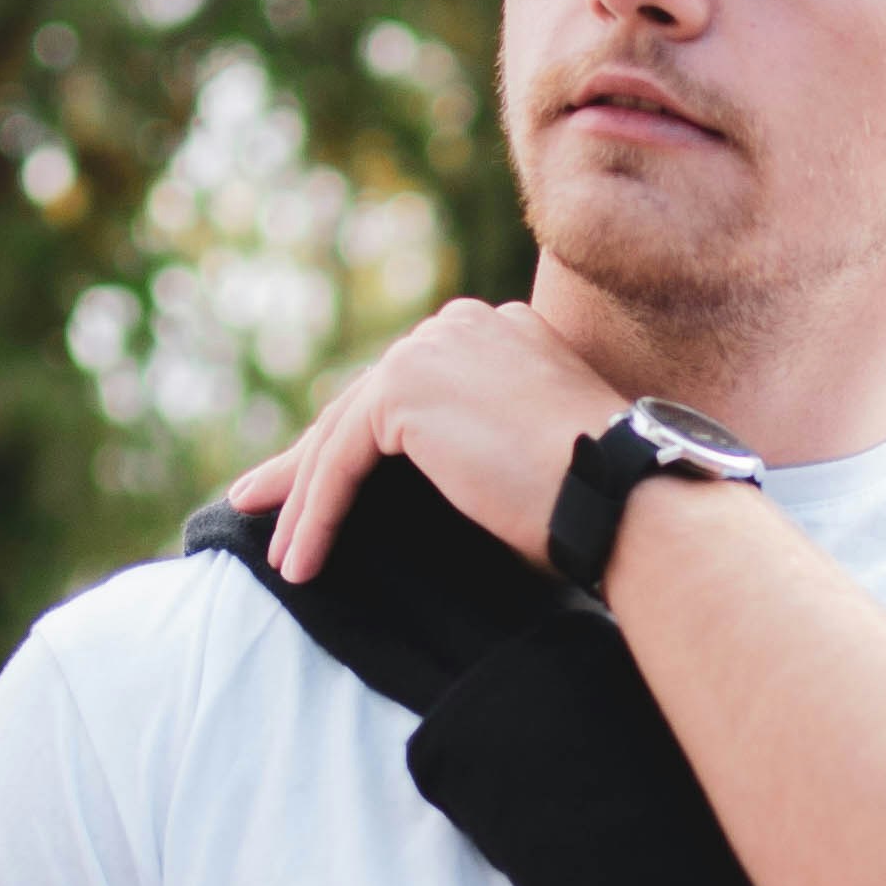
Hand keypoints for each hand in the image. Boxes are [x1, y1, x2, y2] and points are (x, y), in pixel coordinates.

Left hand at [229, 300, 620, 586]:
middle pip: (366, 404)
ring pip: (345, 433)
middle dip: (310, 461)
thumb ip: (481, 443)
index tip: (320, 484)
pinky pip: (340, 461)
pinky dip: (316, 512)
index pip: (408, 391)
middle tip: (264, 501)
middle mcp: (460, 325)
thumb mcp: (534, 452)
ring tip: (283, 555)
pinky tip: (301, 559)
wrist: (621, 492)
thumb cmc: (598, 498)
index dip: (359, 440)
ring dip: (305, 498)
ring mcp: (429, 349)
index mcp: (499, 332)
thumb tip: (440, 483)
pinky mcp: (403, 389)